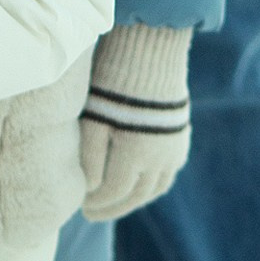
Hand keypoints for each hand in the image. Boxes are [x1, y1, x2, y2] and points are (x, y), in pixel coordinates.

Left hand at [77, 24, 191, 221]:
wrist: (149, 47)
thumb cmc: (113, 80)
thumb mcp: (93, 117)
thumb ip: (89, 158)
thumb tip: (88, 189)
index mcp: (136, 154)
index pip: (113, 192)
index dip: (95, 203)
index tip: (79, 207)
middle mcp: (160, 157)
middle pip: (135, 195)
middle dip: (112, 207)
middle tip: (92, 213)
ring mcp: (174, 148)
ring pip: (154, 188)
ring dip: (133, 199)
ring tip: (113, 201)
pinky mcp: (180, 137)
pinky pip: (167, 173)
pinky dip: (151, 184)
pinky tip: (137, 182)